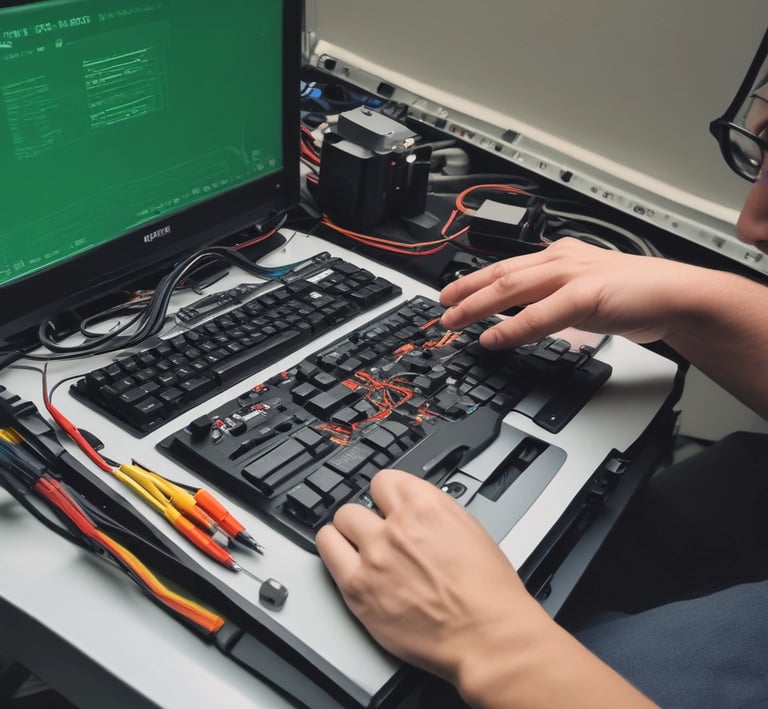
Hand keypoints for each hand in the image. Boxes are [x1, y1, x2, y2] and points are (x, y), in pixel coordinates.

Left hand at [315, 469, 542, 682]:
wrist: (488, 636)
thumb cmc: (488, 593)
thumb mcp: (468, 530)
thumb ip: (433, 512)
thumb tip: (412, 509)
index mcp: (426, 507)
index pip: (384, 480)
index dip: (385, 495)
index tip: (385, 504)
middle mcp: (396, 528)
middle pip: (355, 504)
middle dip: (365, 517)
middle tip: (374, 532)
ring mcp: (374, 558)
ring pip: (337, 526)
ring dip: (346, 536)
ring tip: (356, 549)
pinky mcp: (358, 590)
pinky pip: (328, 556)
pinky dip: (335, 556)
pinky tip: (347, 564)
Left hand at [439, 238, 701, 349]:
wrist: (677, 295)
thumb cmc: (634, 295)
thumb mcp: (583, 293)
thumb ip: (553, 300)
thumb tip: (524, 318)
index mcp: (559, 256)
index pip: (506, 267)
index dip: (473, 281)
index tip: (451, 293)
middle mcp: (560, 260)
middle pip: (500, 275)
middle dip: (465, 292)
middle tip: (441, 308)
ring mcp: (571, 274)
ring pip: (511, 289)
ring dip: (477, 307)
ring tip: (454, 321)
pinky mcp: (585, 294)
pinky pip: (539, 314)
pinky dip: (512, 328)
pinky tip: (492, 337)